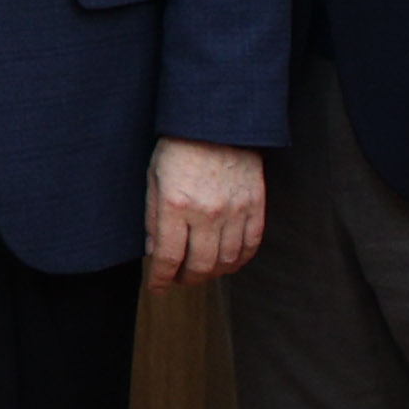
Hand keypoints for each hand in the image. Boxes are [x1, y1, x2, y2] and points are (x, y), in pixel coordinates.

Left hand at [144, 135, 265, 288]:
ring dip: (212, 273)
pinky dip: (239, 261)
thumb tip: (155, 253)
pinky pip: (251, 245)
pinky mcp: (255, 205)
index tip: (158, 287)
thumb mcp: (154, 179)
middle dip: (186, 279)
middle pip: (200, 266)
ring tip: (201, 270)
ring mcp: (235, 210)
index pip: (168, 257)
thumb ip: (153, 219)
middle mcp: (207, 212)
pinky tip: (228, 262)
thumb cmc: (179, 147)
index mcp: (175, 204)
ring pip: (227, 261)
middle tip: (178, 279)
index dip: (162, 279)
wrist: (217, 121)